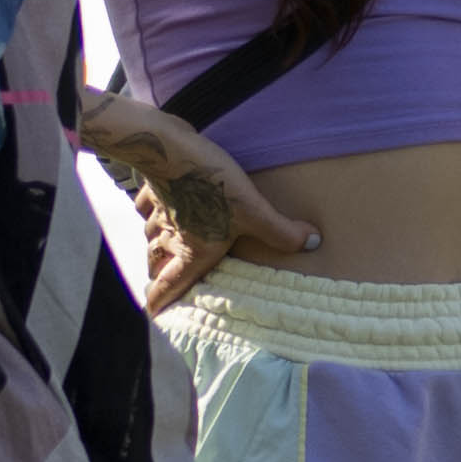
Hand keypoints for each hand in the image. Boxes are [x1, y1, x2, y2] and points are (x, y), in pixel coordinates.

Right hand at [76, 96, 320, 306]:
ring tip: (165, 249)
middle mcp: (169, 237)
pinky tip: (160, 208)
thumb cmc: (211, 185)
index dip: (159, 302)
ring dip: (156, 245)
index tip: (156, 314)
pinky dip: (151, 212)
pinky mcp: (153, 189)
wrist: (170, 146)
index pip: (167, 287)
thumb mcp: (253, 211)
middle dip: (158, 275)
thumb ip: (281, 231)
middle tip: (161, 281)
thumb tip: (313, 244)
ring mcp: (158, 213)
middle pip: (155, 264)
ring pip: (150, 236)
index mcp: (191, 252)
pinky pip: (147, 207)